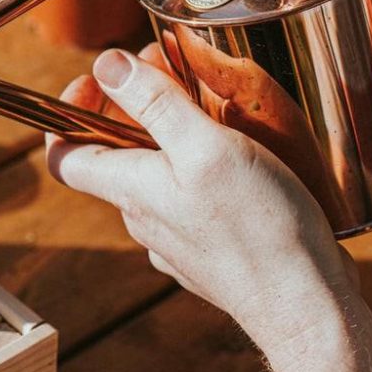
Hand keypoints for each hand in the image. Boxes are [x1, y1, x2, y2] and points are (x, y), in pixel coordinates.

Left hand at [45, 46, 357, 351]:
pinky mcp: (209, 253)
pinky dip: (203, 170)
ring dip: (174, 137)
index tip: (96, 79)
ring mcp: (176, 240)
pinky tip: (240, 161)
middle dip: (137, 108)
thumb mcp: (204, 148)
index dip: (68, 109)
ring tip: (214, 109)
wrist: (306, 307)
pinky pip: (190, 202)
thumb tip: (106, 64)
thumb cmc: (259, 228)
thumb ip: (154, 104)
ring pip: (157, 177)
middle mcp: (144, 218)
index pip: (65, 154)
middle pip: (116, 156)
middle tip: (173, 73)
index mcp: (130, 189)